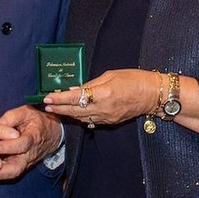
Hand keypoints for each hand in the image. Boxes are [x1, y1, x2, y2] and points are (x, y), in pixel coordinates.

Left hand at [0, 105, 63, 180]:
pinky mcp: (20, 167)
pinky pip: (8, 174)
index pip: (22, 145)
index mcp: (33, 137)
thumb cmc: (36, 121)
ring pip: (11, 174)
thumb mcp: (26, 112)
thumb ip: (11, 117)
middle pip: (16, 168)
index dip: (8, 147)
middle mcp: (30, 154)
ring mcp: (25, 163)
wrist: (52, 134)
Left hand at [44, 68, 158, 128]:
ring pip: (81, 118)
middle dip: (59, 108)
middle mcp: (103, 108)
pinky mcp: (110, 122)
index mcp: (103, 94)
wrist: (152, 95)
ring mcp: (106, 117)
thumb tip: (74, 89)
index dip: (59, 98)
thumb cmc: (134, 79)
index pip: (75, 97)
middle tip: (46, 106)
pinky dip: (80, 117)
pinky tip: (73, 113)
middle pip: (75, 110)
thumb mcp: (110, 75)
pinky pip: (91, 121)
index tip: (47, 98)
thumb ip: (91, 84)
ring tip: (55, 109)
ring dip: (67, 114)